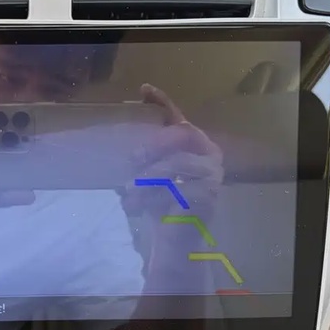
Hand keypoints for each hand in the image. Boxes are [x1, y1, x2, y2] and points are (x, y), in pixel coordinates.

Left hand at [123, 84, 223, 223]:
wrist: (174, 239)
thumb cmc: (161, 203)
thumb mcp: (146, 174)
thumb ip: (141, 155)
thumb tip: (116, 137)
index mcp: (193, 144)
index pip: (178, 117)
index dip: (163, 102)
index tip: (144, 90)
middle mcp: (209, 153)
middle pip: (183, 134)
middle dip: (154, 144)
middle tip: (132, 159)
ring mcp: (213, 173)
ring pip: (178, 163)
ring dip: (149, 177)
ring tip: (129, 191)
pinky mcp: (210, 195)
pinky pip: (179, 188)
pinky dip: (154, 198)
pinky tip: (139, 207)